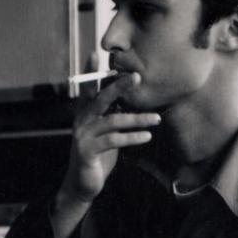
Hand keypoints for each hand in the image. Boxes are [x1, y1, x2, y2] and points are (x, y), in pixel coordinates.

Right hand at [58, 72, 161, 207]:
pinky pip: (114, 140)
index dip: (91, 71)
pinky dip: (132, 137)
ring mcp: (83, 136)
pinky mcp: (88, 151)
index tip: (96, 53)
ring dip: (137, 119)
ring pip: (113, 120)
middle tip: (137, 77)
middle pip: (101, 98)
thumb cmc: (97, 155)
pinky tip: (147, 136)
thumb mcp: (104, 132)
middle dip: (119, 86)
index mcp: (84, 113)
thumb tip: (130, 98)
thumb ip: (111, 115)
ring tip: (157, 119)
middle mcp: (81, 121)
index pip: (88, 88)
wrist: (81, 185)